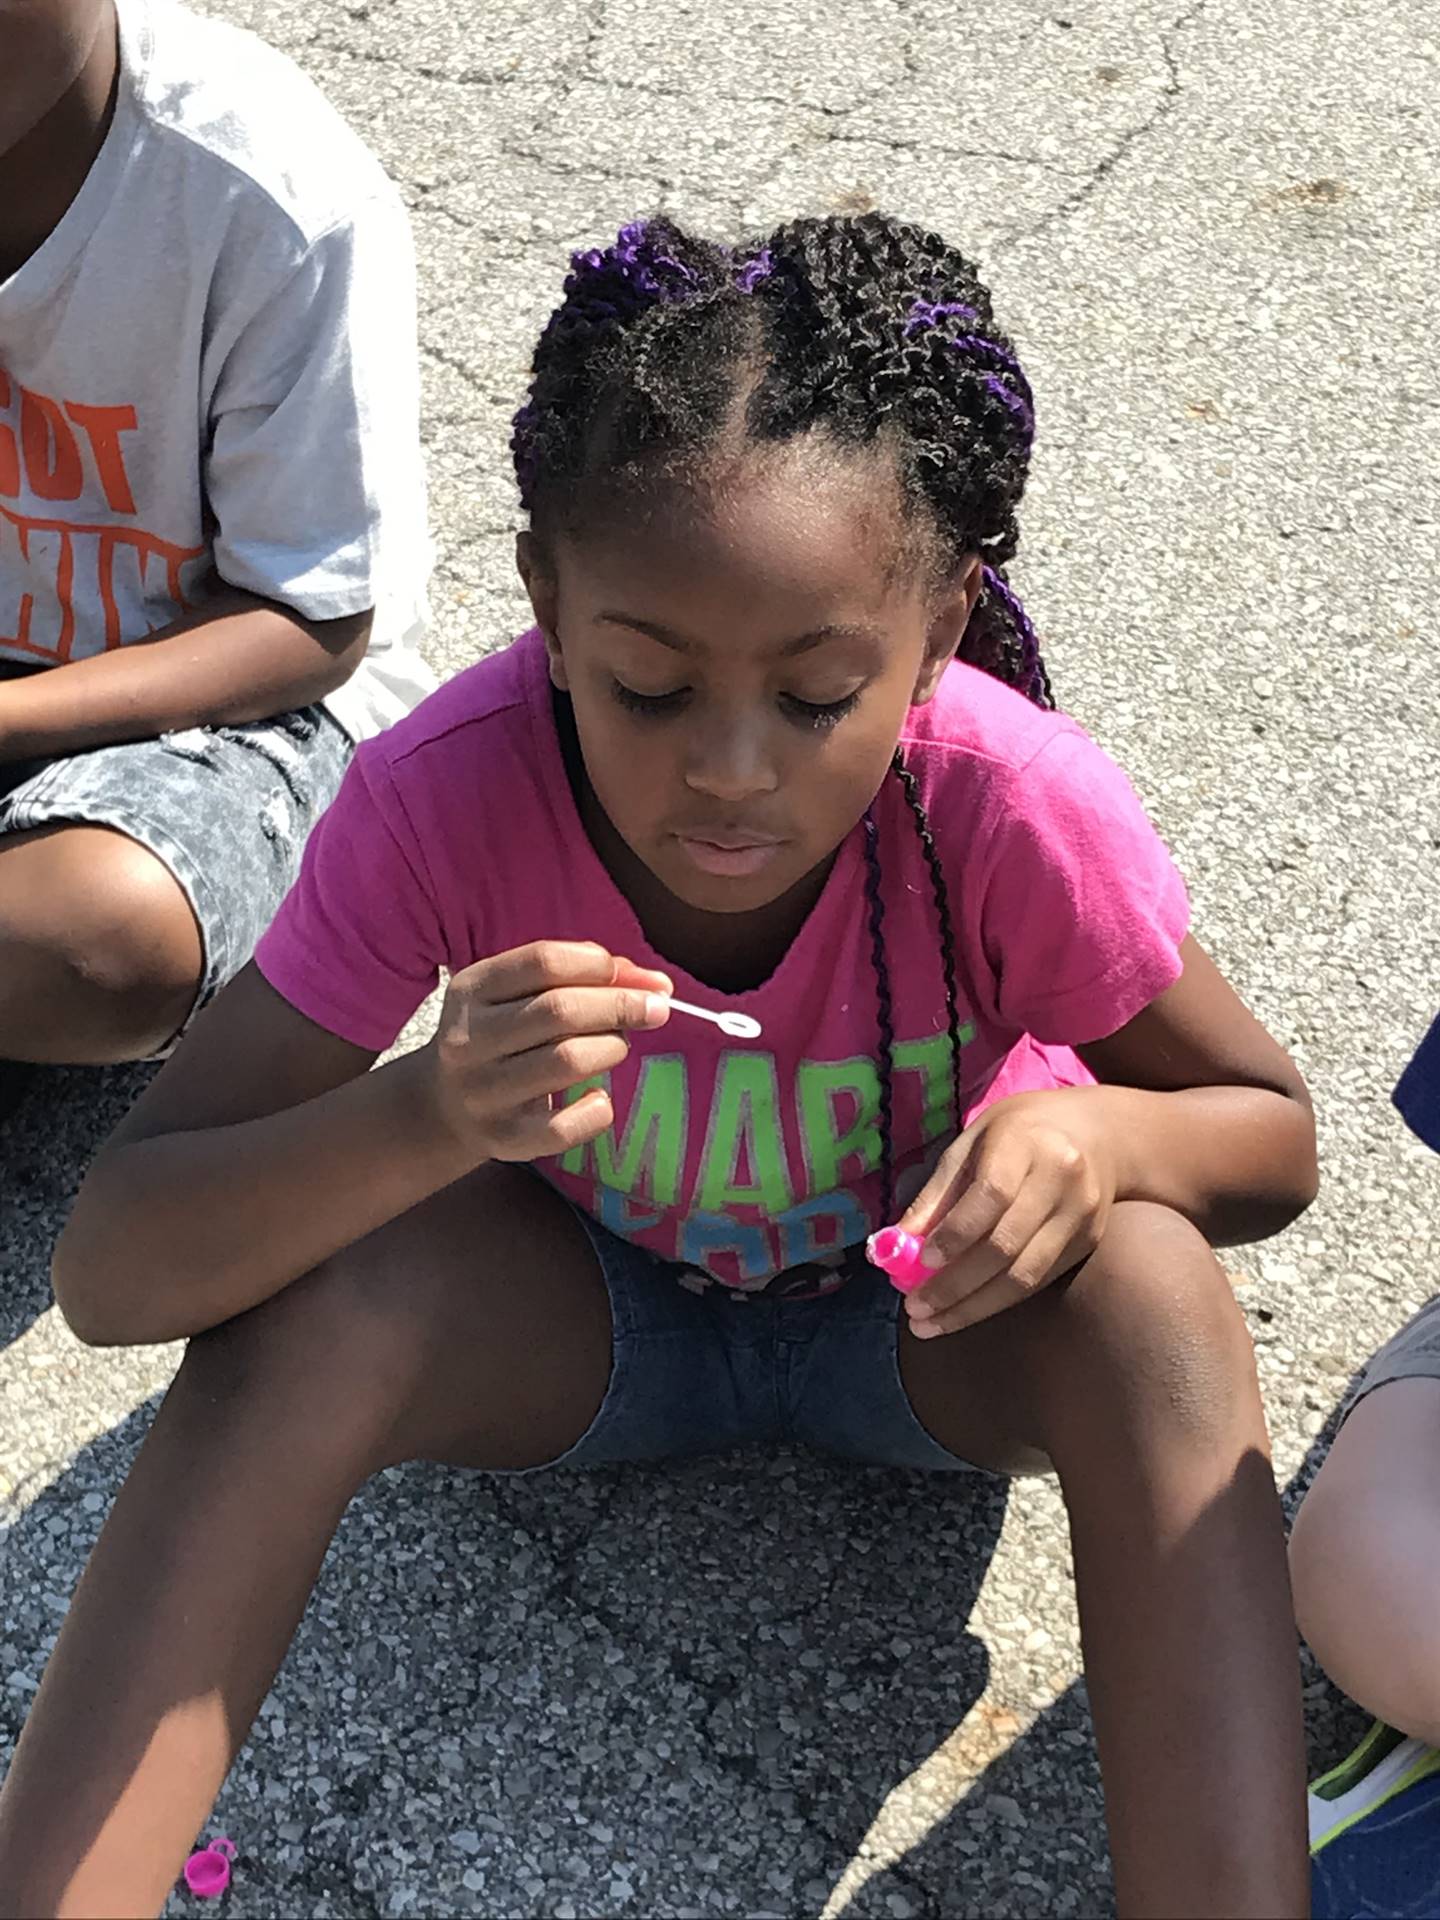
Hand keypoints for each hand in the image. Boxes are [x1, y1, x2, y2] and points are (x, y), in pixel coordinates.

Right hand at [419, 940, 672, 1163]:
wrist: (444, 1106)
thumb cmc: (502, 1035)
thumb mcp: (520, 994)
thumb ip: (582, 978)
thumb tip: (656, 985)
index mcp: (472, 990)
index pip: (544, 961)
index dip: (600, 965)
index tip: (634, 978)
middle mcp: (468, 1039)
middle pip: (560, 1010)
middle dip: (621, 1006)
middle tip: (655, 1010)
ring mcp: (483, 1092)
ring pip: (568, 1061)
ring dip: (611, 1048)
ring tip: (616, 1047)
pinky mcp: (503, 1138)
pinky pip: (565, 1127)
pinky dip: (597, 1110)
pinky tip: (598, 1098)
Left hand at [896, 1088, 1119, 1337]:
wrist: (1101, 1135)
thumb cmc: (1022, 1132)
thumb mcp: (972, 1142)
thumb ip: (938, 1193)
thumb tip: (896, 1243)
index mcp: (1026, 1142)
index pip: (992, 1195)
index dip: (955, 1233)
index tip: (921, 1261)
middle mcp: (1061, 1180)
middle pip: (1006, 1245)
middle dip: (955, 1285)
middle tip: (915, 1309)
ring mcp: (1080, 1216)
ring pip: (1024, 1276)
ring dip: (973, 1307)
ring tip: (931, 1324)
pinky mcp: (1088, 1243)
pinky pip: (1038, 1282)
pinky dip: (997, 1302)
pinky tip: (965, 1312)